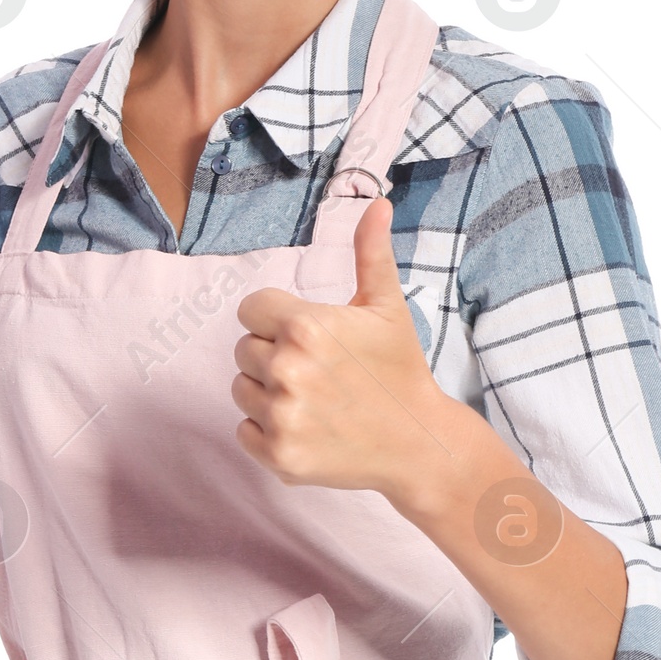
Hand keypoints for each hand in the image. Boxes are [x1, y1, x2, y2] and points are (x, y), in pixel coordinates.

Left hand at [232, 196, 454, 499]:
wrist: (419, 443)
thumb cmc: (401, 369)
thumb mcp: (387, 307)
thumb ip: (370, 253)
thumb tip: (377, 204)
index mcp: (306, 327)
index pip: (250, 310)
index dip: (275, 319)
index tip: (308, 335)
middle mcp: (287, 370)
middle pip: (243, 349)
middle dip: (273, 355)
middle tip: (318, 370)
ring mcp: (281, 416)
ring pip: (241, 389)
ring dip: (267, 392)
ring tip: (313, 398)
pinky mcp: (278, 456)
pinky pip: (243, 429)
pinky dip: (267, 430)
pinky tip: (306, 426)